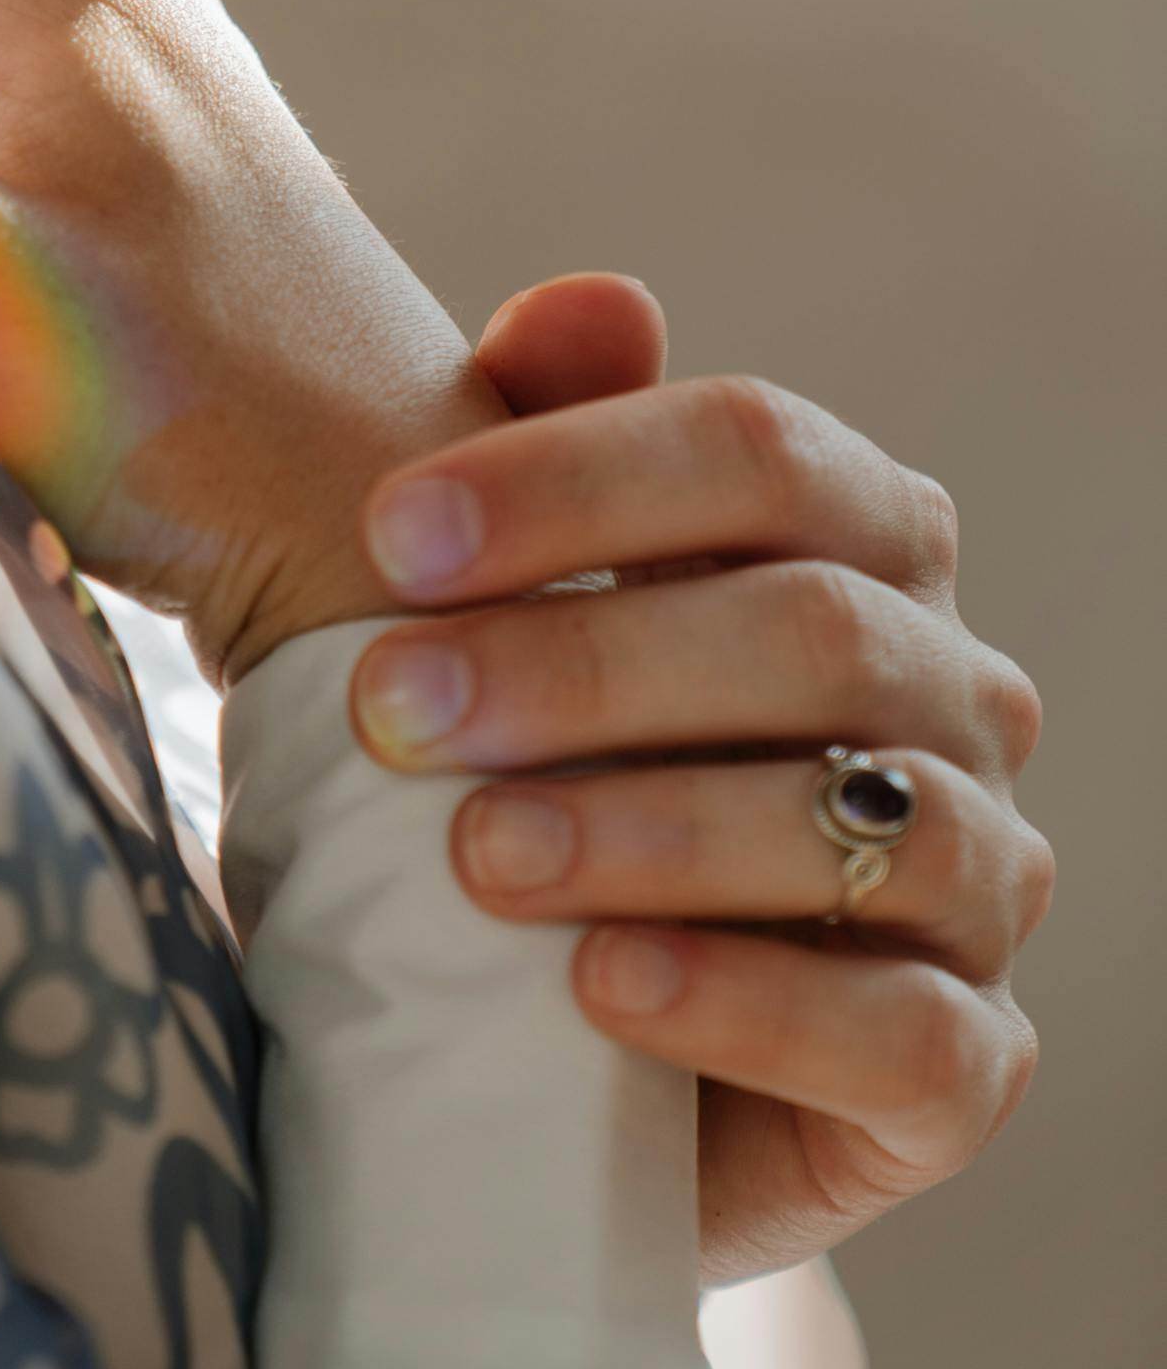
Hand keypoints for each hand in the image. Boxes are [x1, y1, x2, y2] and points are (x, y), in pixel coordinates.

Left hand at [353, 271, 1050, 1282]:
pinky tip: (599, 992)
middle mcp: (956, 691)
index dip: (572, 479)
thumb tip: (593, 300)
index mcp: (866, 540)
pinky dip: (745, 1003)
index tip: (386, 535)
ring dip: (652, 831)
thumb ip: (557, 430)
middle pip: (810, 632)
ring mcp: (983, 880)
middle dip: (584, 662)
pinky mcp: (965, 1068)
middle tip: (393, 711)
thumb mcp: (522, 589)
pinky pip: (905, 1035)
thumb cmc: (551, 753)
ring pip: (867, 826)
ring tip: (474, 857)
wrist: (561, 1035)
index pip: (759, 449)